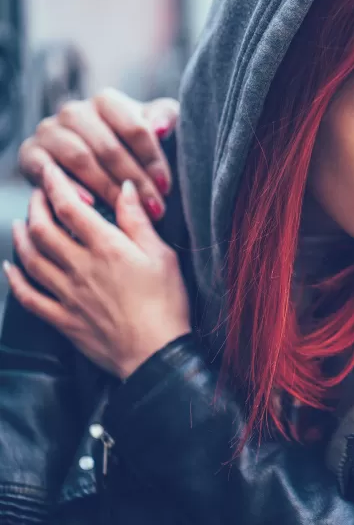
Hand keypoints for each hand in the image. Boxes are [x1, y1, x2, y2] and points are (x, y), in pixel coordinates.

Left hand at [3, 162, 191, 378]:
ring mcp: (67, 294)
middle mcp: (80, 267)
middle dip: (36, 207)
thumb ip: (138, 221)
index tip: (50, 170)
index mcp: (107, 248)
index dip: (56, 184)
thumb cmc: (167, 305)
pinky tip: (11, 268)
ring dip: (21, 237)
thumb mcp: (163, 256)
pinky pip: (29, 297)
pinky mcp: (63, 319)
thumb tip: (125, 188)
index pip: (70, 207)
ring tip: (20, 224)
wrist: (157, 354)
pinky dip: (15, 280)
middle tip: (38, 194)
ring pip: (30, 259)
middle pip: (42, 229)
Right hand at [18, 88, 178, 218]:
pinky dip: (70, 187)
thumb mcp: (157, 126)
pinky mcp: (31, 153)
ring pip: (80, 159)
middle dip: (135, 181)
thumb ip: (165, 118)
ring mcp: (50, 131)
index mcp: (106, 101)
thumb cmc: (134, 145)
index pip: (134, 128)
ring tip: (128, 210)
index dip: (153, 159)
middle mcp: (74, 111)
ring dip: (108, 188)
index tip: (166, 187)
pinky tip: (91, 204)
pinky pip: (47, 170)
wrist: (95, 164)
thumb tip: (160, 127)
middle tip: (155, 208)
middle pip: (108, 147)